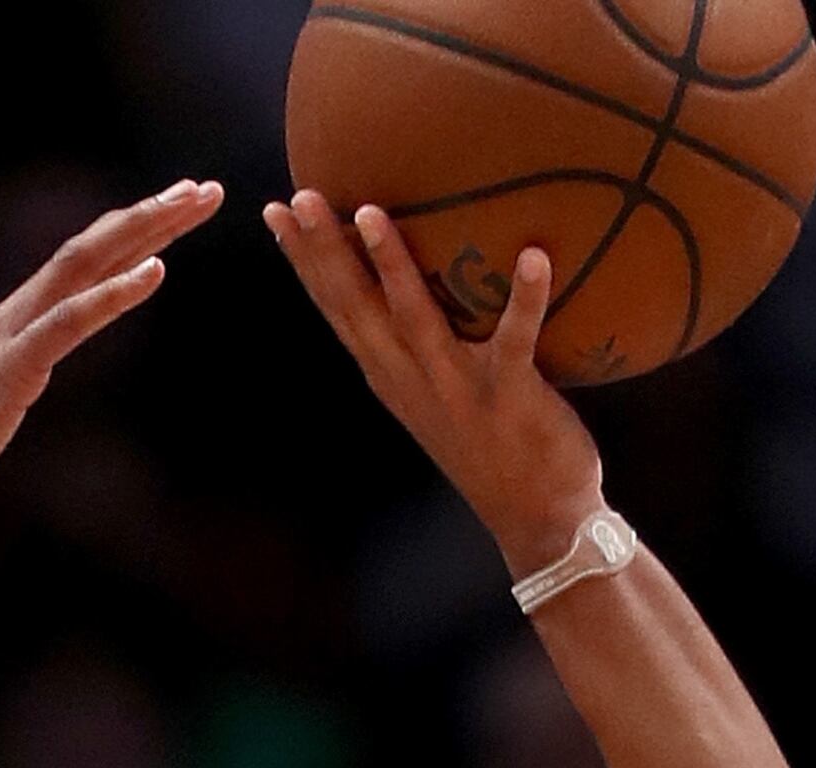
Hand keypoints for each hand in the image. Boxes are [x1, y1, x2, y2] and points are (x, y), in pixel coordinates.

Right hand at [0, 179, 224, 516]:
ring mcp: (11, 337)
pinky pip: (67, 323)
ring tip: (190, 204)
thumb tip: (20, 376)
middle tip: (203, 189)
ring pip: (84, 266)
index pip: (79, 267)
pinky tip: (154, 273)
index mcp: (12, 324)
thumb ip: (9, 377)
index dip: (129, 238)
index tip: (176, 214)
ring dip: (143, 232)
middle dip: (150, 217)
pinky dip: (111, 295)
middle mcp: (14, 316)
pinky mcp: (10, 370)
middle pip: (90, 250)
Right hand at [264, 191, 607, 576]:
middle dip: (324, 251)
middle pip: (357, 306)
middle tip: (299, 198)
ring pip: (414, 317)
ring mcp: (457, 386)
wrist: (540, 521)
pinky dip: (526, 297)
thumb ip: (419, 347)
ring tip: (369, 211)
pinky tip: (535, 255)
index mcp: (391, 375)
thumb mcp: (437, 396)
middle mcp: (412, 378)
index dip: (304, 261)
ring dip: (390, 265)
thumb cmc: (496, 449)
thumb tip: (412, 285)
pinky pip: (517, 337)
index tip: (275, 212)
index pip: (337, 309)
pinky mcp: (510, 393)